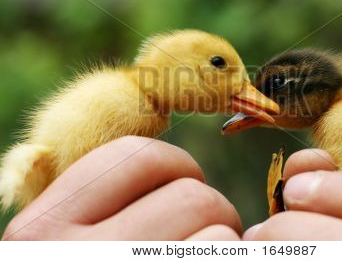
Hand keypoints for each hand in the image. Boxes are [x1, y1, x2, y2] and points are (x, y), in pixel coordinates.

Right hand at [2, 136, 241, 239]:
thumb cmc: (80, 260)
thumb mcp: (64, 241)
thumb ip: (95, 202)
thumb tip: (156, 165)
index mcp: (44, 227)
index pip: (134, 157)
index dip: (175, 165)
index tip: (186, 182)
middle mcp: (74, 252)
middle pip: (188, 192)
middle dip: (211, 205)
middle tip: (212, 227)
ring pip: (216, 224)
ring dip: (225, 236)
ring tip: (210, 249)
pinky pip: (224, 251)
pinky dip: (232, 253)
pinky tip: (213, 260)